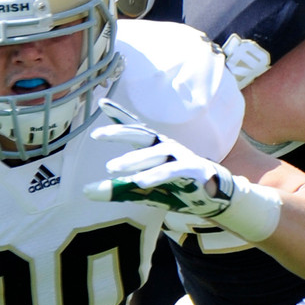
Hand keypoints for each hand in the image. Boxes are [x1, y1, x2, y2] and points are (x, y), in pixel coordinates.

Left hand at [84, 99, 280, 240]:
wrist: (219, 201)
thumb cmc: (181, 191)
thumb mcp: (146, 191)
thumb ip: (119, 190)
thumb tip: (84, 192)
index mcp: (158, 148)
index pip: (137, 129)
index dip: (120, 116)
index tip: (102, 102)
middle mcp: (170, 148)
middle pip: (144, 135)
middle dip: (122, 132)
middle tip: (98, 135)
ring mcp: (184, 157)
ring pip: (157, 154)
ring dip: (135, 160)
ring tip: (113, 168)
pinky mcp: (197, 171)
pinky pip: (175, 171)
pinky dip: (158, 175)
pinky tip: (140, 181)